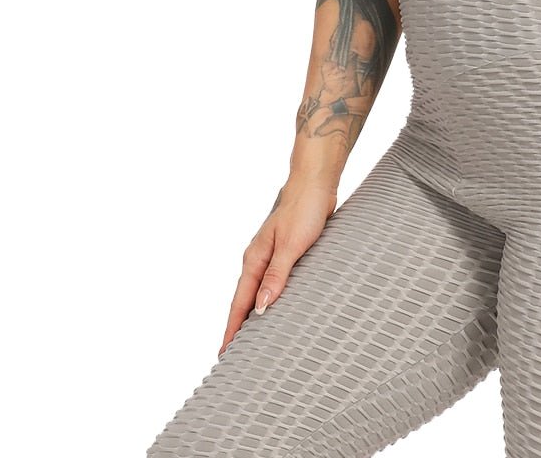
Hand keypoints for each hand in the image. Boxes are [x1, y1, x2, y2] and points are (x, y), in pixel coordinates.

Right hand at [218, 176, 336, 357]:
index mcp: (254, 259)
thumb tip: (260, 308)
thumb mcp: (291, 245)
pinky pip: (274, 281)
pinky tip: (279, 306)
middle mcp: (259, 259)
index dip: (232, 329)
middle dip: (239, 327)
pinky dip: (271, 298)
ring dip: (255, 314)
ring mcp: (272, 255)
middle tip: (235, 356)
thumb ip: (276, 275)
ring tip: (255, 339)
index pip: (239, 303)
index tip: (224, 354)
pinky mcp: (287, 251)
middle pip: (245, 300)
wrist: (315, 183)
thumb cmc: (304, 210)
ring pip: (259, 291)